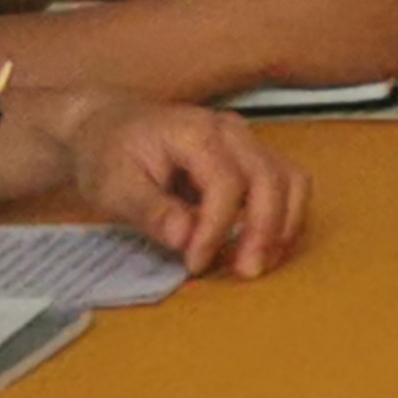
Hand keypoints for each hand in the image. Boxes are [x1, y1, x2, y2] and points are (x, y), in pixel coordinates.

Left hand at [43, 93, 307, 277]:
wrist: (108, 126)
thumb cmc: (107, 155)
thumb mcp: (114, 186)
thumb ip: (151, 211)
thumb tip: (184, 238)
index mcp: (196, 132)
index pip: (226, 182)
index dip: (216, 228)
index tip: (195, 263)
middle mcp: (232, 131)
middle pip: (270, 178)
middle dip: (264, 229)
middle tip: (247, 271)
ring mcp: (247, 141)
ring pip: (290, 179)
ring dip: (283, 224)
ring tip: (264, 261)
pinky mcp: (252, 155)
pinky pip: (286, 183)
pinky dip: (284, 215)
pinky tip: (266, 244)